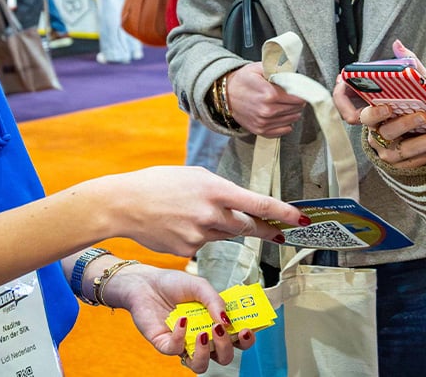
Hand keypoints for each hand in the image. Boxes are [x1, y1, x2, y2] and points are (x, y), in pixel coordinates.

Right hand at [91, 165, 308, 255]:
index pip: (258, 204)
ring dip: (224, 227)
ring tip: (199, 213)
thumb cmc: (159, 183)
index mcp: (215, 190)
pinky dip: (200, 236)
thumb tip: (240, 204)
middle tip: (279, 231)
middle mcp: (210, 215)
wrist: (123, 204)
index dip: (283, 213)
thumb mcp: (194, 175)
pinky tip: (180, 224)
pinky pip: (204, 245)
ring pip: (226, 235)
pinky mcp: (187, 251)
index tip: (302, 219)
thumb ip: (220, 189)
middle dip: (264, 228)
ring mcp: (199, 236)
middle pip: (247, 226)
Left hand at [103, 264, 257, 372]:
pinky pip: (175, 350)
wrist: (146, 283)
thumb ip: (215, 301)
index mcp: (215, 324)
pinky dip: (180, 336)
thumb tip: (227, 321)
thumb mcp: (199, 286)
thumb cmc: (174, 284)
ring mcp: (184, 344)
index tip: (246, 329)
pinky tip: (182, 319)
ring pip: (200, 366)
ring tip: (204, 333)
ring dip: (205, 353)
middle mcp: (202, 339)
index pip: (237, 340)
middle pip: (223, 357)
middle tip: (221, 329)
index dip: (246, 340)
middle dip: (226, 347)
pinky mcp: (165, 345)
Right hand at [223, 63, 305, 137]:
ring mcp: (264, 122)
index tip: (300, 90)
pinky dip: (286, 124)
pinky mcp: (260, 131)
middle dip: (298, 102)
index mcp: (269, 94)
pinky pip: (283, 131)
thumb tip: (293, 73)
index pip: (298, 97)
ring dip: (293, 112)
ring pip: (292, 119)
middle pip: (296, 109)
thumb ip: (277, 69)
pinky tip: (282, 115)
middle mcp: (267, 110)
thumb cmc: (243, 80)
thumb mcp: (258, 68)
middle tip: (292, 95)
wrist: (225, 96)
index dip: (301, 93)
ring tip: (286, 104)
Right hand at [332, 40, 425, 168]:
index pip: (361, 116)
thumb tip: (398, 44)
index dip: (373, 113)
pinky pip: (417, 160)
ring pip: (405, 150)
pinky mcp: (403, 165)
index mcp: (373, 115)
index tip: (388, 106)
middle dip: (404, 123)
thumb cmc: (414, 102)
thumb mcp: (413, 83)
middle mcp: (376, 135)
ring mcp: (389, 152)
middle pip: (385, 131)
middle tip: (423, 115)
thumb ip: (407, 64)